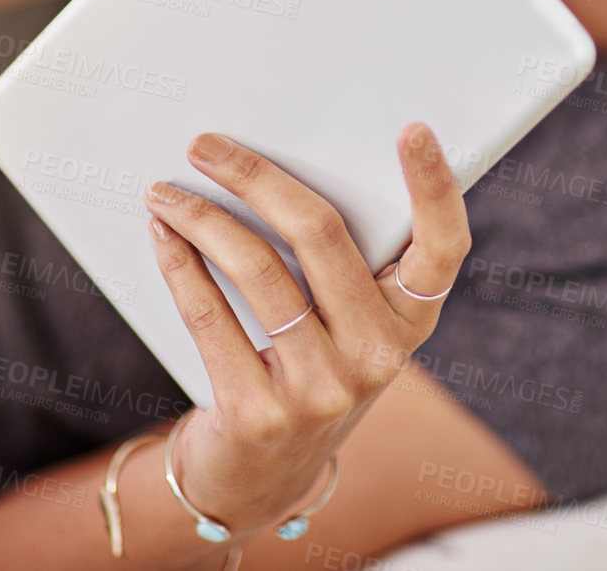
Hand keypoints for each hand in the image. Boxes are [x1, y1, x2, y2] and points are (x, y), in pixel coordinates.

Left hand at [143, 122, 469, 534]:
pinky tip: (163, 236)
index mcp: (413, 322)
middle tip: (208, 146)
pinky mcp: (260, 413)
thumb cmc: (309, 369)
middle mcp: (378, 356)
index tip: (412, 130)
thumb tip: (275, 172)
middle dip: (257, 177)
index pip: (444, 249)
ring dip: (201, 217)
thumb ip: (344, 264)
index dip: (435, 188)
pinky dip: (180, 264)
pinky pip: (210, 314)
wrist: (262, 476)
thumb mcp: (350, 326)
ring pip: (257, 268)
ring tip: (166, 192)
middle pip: (322, 236)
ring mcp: (321, 389)